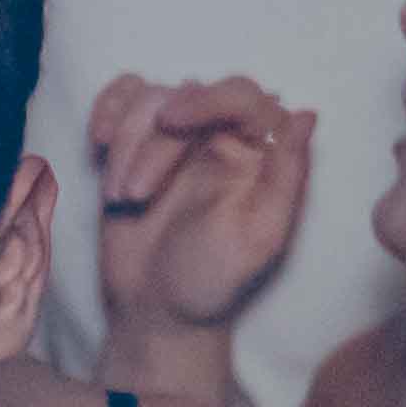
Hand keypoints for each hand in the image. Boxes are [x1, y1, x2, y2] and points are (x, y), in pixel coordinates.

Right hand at [77, 76, 309, 347]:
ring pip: (149, 99)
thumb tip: (305, 116)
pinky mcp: (138, 146)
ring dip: (126, 147)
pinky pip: (124, 99)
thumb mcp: (258, 240)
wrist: (156, 312)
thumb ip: (286, 178)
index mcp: (258, 154)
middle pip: (186, 94)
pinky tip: (100, 139)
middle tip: (136, 195)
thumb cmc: (211, 283)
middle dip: (153, 141)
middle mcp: (221, 137)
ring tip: (123, 200)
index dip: (206, 99)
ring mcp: (178, 139)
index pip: (241, 96)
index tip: (169, 121)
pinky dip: (108, 109)